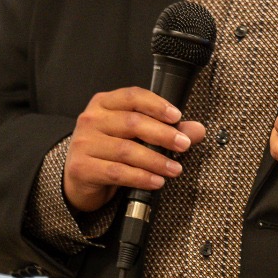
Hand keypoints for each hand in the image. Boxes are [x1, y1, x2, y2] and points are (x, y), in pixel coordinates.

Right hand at [64, 86, 206, 213]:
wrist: (79, 180)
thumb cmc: (108, 153)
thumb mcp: (135, 137)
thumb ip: (166, 130)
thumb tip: (197, 130)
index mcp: (104, 104)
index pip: (132, 96)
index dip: (157, 105)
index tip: (177, 117)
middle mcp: (91, 119)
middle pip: (132, 123)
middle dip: (163, 134)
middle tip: (184, 145)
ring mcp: (84, 143)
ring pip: (127, 150)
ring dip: (156, 160)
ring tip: (175, 169)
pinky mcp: (82, 167)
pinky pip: (117, 172)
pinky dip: (141, 177)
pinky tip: (156, 181)